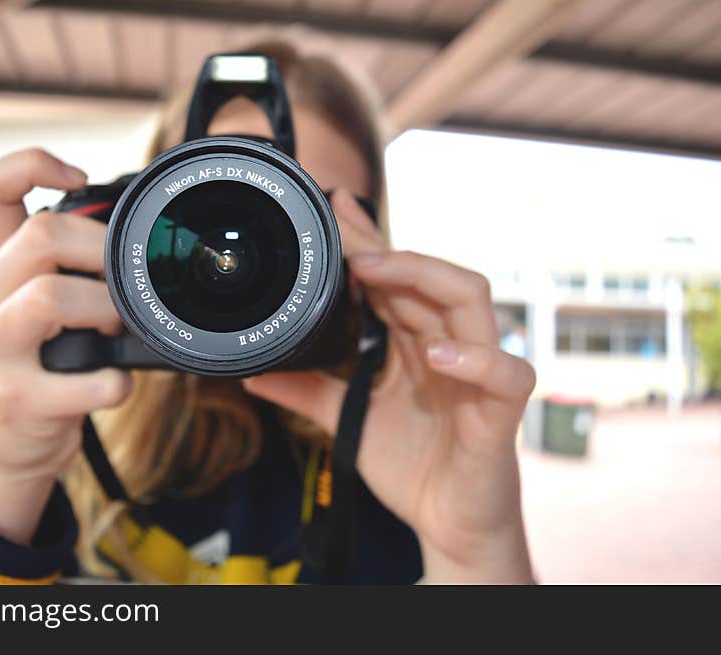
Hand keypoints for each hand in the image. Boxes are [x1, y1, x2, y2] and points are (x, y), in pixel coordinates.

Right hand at [0, 149, 131, 544]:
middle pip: (39, 235)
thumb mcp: (48, 313)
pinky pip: (86, 378)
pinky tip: (117, 384)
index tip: (79, 178)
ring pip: (49, 296)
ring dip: (106, 311)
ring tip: (117, 332)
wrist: (10, 447)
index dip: (30, 165)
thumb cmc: (44, 367)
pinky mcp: (16, 399)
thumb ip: (80, 274)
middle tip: (125, 286)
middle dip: (102, 254)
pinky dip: (117, 382)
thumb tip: (148, 247)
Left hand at [244, 190, 535, 582]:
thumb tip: (255, 375)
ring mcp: (480, 375)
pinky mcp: (501, 413)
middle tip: (344, 233)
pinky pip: (507, 373)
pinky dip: (476, 358)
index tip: (336, 210)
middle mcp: (451, 346)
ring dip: (424, 278)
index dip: (371, 243)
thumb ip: (308, 392)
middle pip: (432, 276)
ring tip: (375, 273)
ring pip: (473, 301)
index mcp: (418, 344)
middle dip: (388, 248)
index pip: (399, 279)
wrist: (448, 526)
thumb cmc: (412, 468)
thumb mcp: (347, 421)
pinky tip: (436, 354)